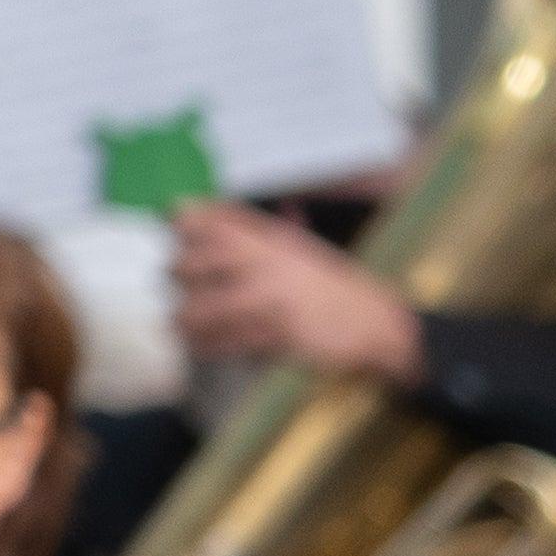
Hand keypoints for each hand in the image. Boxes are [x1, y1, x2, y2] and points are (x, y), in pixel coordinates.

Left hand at [166, 200, 428, 384]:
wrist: (377, 322)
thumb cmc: (330, 286)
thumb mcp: (292, 245)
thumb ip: (245, 230)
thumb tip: (182, 209)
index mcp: (264, 236)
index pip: (199, 218)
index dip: (179, 226)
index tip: (181, 238)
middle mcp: (262, 260)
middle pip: (184, 264)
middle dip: (177, 282)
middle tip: (187, 291)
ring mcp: (268, 297)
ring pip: (195, 310)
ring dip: (185, 322)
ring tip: (186, 327)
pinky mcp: (275, 334)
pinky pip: (222, 343)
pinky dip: (208, 347)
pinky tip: (207, 346)